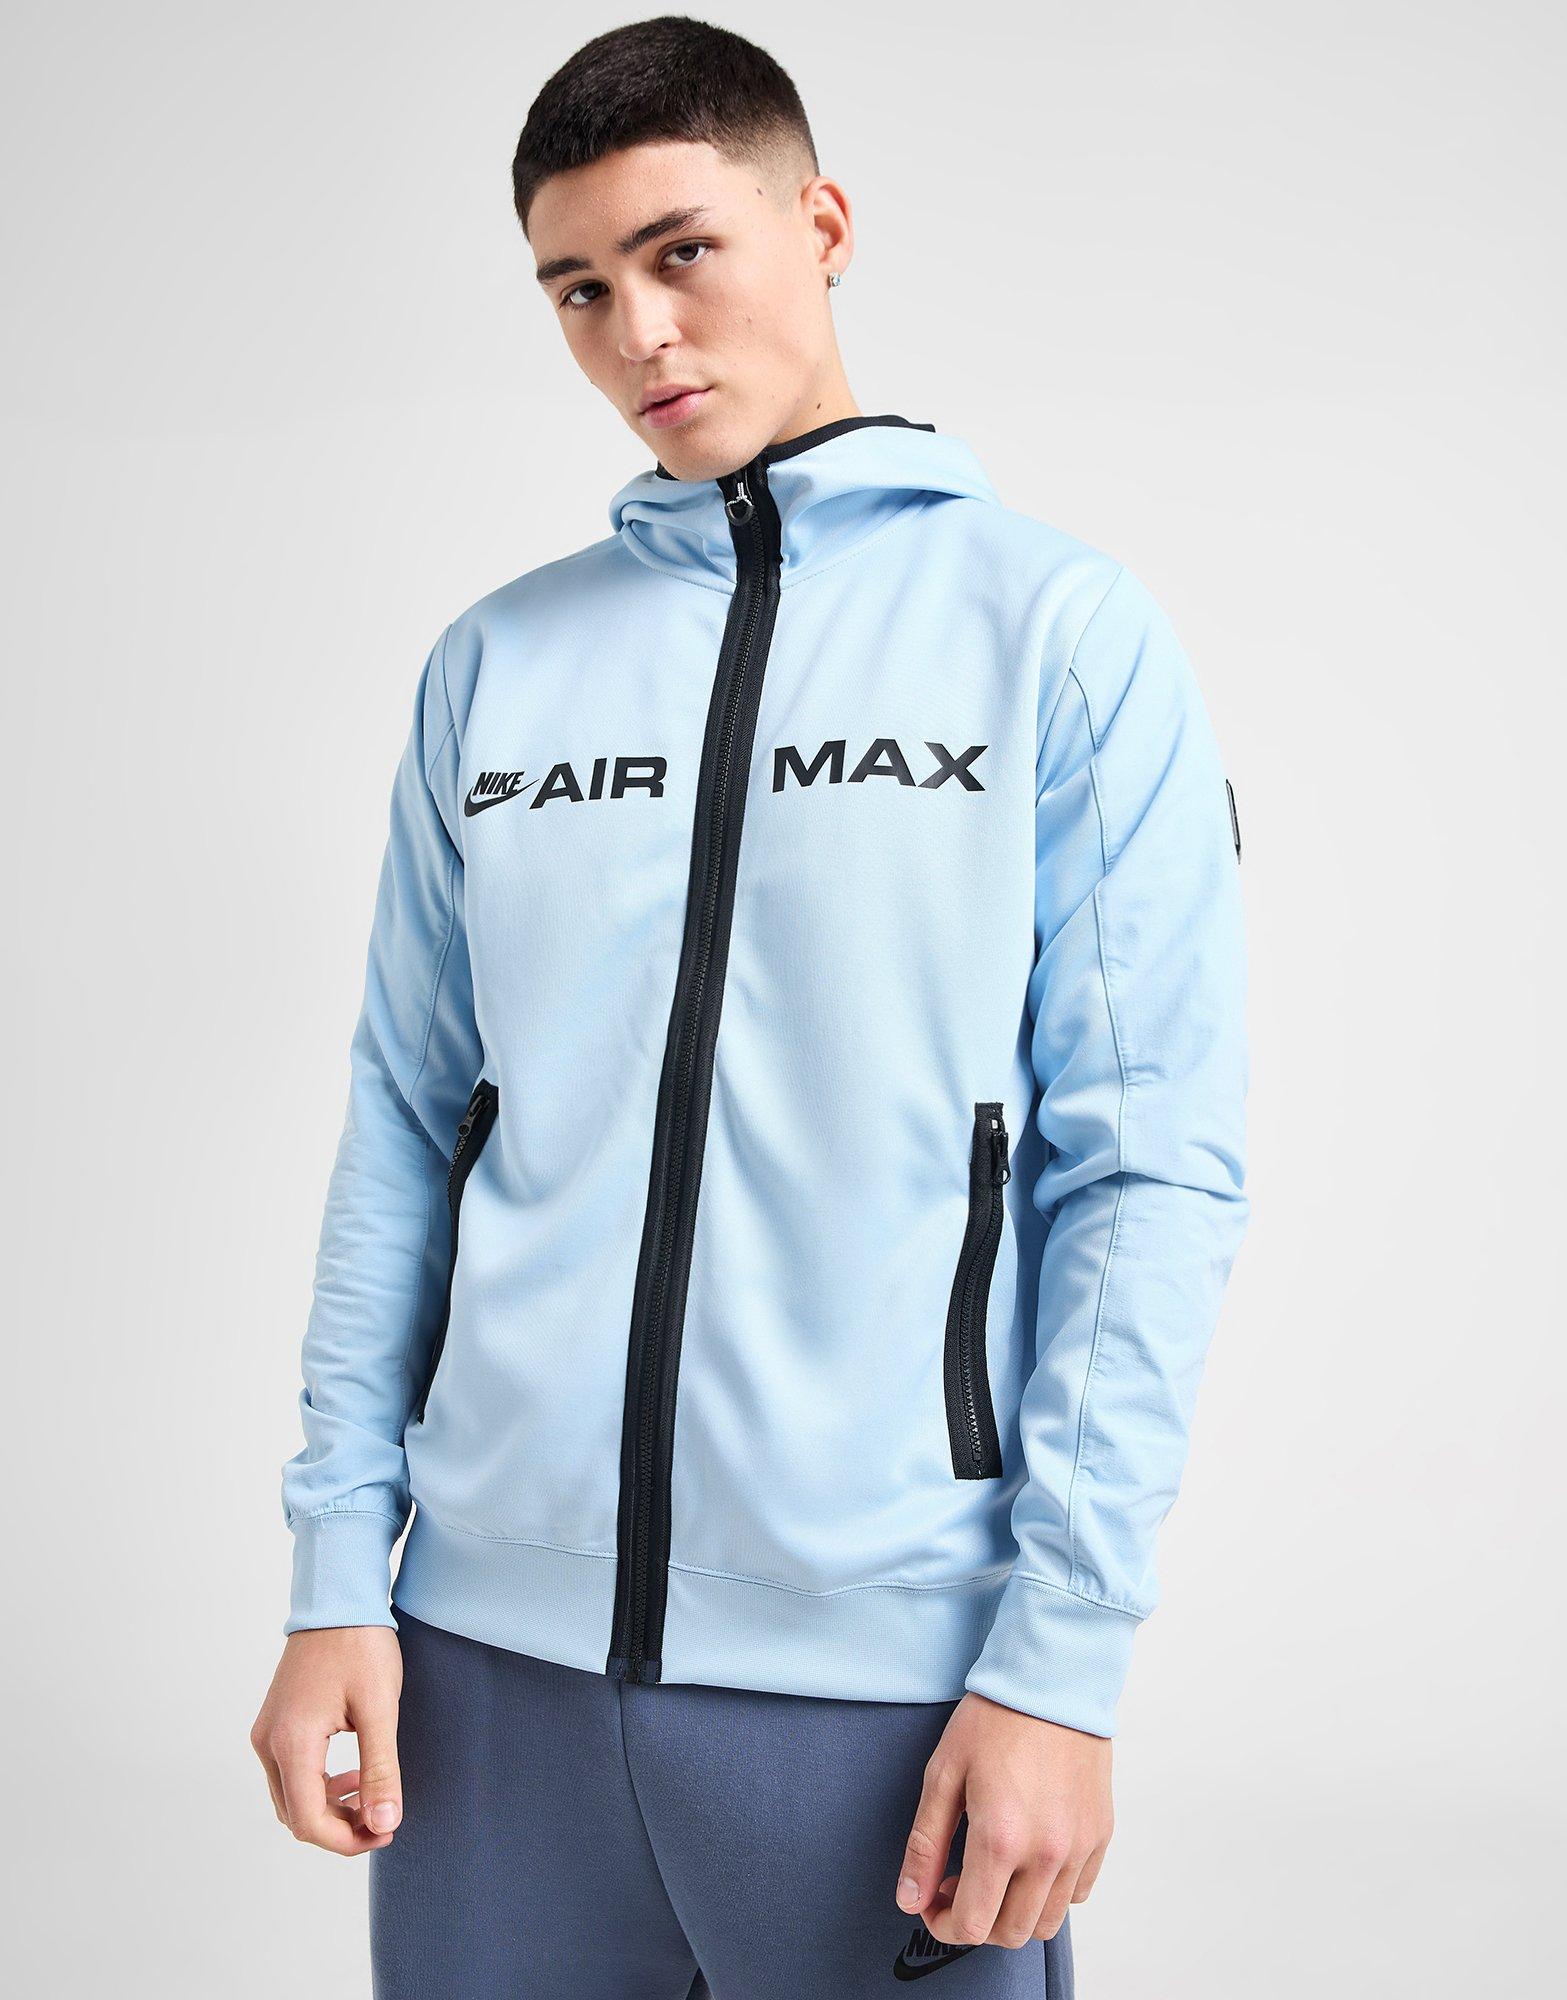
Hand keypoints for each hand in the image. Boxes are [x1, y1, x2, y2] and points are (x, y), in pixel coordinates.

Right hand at [250, 1626, 403, 1854]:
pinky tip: (352, 1774)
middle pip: (296, 1814)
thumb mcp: (380, 1708)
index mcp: (291, 1742)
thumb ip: (381, 1770)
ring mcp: (267, 1732)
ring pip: (291, 1797)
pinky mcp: (274, 1723)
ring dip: (329, 1808)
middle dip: (339, 1828)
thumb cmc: (360, 1645)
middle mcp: (267, 1742)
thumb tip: (384, 1822)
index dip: (346, 1840)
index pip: (308, 1821)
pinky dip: (318, 1785)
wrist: (337, 1598)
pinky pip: (290, 1773)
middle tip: (383, 1818)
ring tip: (371, 1795)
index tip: (385, 1830)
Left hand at [894, 1691, 1112, 1947]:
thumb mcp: (944, 1774)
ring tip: (994, 1873)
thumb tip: (910, 1899)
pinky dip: (1051, 1892)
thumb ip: (925, 1844)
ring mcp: (1078, 1847)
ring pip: (1047, 1922)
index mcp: (1000, 1840)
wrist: (1052, 1679)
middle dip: (976, 1923)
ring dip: (1014, 1913)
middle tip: (957, 1884)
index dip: (942, 1924)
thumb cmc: (994, 1718)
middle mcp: (1046, 1854)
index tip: (932, 1902)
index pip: (971, 1926)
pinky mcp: (1100, 1834)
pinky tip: (1029, 1858)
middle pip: (1010, 1933)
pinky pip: (1078, 1893)